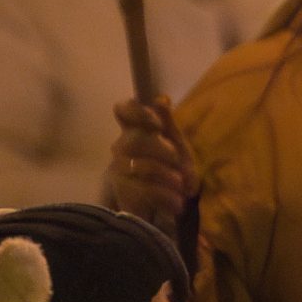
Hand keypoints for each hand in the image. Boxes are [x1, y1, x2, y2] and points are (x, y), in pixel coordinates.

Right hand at [108, 97, 196, 236]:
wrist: (170, 203)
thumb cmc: (174, 168)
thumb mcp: (177, 143)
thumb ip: (168, 122)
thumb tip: (161, 98)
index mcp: (135, 129)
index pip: (124, 110)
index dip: (138, 113)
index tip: (158, 124)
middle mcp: (122, 146)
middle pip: (134, 139)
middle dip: (160, 149)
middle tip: (177, 160)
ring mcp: (119, 169)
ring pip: (139, 165)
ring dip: (165, 175)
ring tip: (182, 186)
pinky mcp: (122, 191)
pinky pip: (141, 189)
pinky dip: (163, 195)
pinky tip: (177, 203)